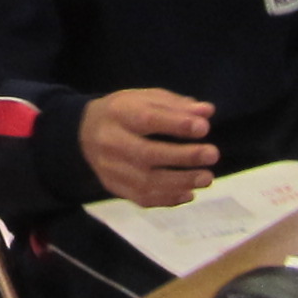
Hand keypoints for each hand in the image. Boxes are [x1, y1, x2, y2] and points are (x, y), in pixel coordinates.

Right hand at [79, 90, 219, 207]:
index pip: (147, 119)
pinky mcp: (113, 187)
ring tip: (207, 177)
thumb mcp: (145, 98)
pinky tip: (188, 193)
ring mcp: (110, 168)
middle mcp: (110, 142)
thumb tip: (207, 113)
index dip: (176, 124)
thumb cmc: (124, 112)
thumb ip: (176, 105)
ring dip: (180, 182)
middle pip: (147, 154)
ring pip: (146, 182)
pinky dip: (168, 199)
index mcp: (118, 113)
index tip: (204, 128)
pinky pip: (142, 198)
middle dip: (183, 156)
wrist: (84, 132)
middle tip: (212, 154)